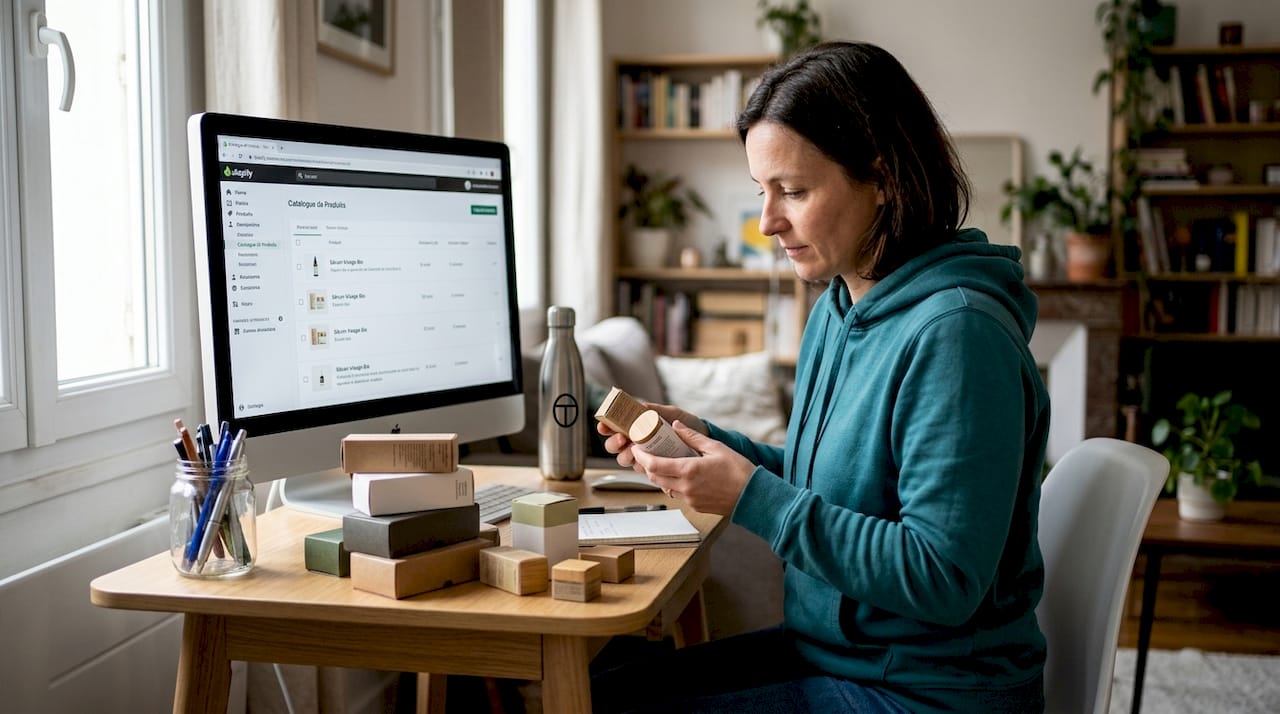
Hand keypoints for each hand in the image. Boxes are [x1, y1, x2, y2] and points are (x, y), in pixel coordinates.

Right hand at [597, 402, 707, 470]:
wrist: (703, 438)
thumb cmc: (685, 423)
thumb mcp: (671, 413)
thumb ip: (655, 410)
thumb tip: (641, 406)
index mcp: (636, 425)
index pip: (614, 426)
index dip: (606, 426)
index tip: (604, 426)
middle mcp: (636, 440)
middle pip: (613, 446)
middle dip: (614, 443)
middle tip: (623, 439)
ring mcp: (643, 454)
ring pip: (623, 459)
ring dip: (625, 456)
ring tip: (634, 451)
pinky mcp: (653, 466)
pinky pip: (640, 469)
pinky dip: (641, 466)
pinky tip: (646, 463)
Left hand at [631, 421, 753, 515]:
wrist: (753, 496)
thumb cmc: (738, 470)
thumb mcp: (716, 447)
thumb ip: (692, 437)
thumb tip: (676, 426)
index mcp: (689, 471)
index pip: (654, 465)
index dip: (641, 457)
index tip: (636, 448)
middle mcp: (686, 487)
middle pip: (654, 478)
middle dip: (647, 466)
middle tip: (647, 453)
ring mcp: (690, 499)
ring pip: (664, 487)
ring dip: (659, 476)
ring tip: (663, 463)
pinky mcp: (695, 506)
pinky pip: (677, 495)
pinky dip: (673, 484)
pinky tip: (680, 475)